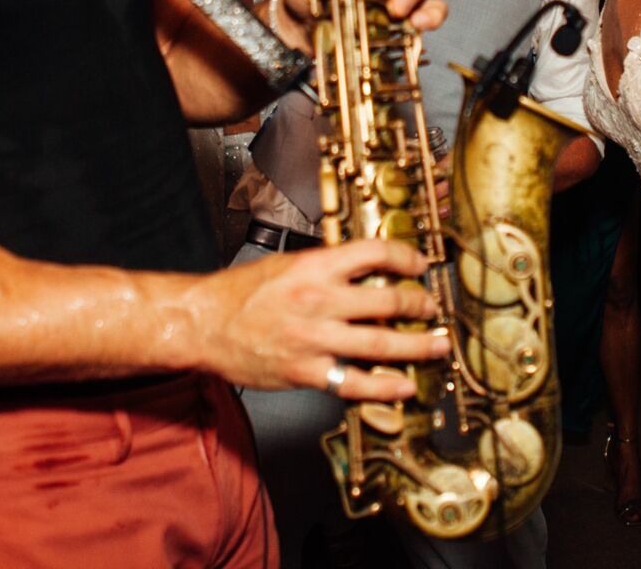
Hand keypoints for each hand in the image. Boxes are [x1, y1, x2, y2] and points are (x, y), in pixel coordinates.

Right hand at [187, 237, 449, 397]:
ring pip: (382, 344)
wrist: (202, 324)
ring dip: (418, 346)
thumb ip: (325, 267)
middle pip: (390, 301)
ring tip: (438, 346)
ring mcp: (315, 339)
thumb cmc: (239, 293)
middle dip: (420, 306)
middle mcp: (320, 300)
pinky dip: (385, 387)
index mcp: (315, 266)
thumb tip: (363, 268)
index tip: (420, 265)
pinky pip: (355, 383)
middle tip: (433, 308)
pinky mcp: (307, 372)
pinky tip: (404, 386)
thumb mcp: (286, 264)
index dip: (406, 258)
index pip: (376, 254)